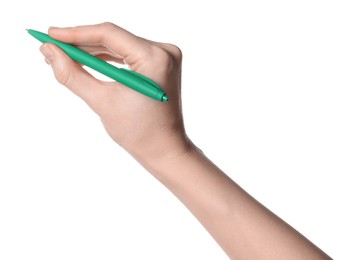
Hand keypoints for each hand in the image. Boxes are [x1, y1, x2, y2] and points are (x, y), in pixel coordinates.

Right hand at [40, 22, 190, 166]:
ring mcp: (165, 57)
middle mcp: (164, 52)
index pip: (109, 35)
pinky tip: (87, 59)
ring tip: (65, 55)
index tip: (50, 35)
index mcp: (155, 59)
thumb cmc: (139, 133)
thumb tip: (49, 52)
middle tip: (52, 47)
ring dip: (93, 50)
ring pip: (120, 45)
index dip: (76, 33)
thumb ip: (73, 75)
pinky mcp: (160, 65)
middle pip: (114, 38)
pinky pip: (129, 54)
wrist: (164, 149)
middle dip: (81, 43)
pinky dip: (108, 58)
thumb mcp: (102, 102)